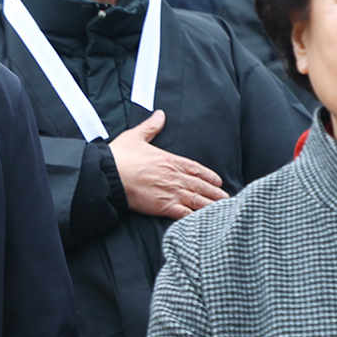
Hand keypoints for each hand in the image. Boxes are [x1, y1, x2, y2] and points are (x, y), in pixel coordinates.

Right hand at [109, 110, 227, 219]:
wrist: (109, 176)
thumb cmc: (120, 157)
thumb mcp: (136, 137)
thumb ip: (151, 127)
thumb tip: (160, 114)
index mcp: (170, 160)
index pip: (196, 169)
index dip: (208, 176)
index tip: (218, 181)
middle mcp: (174, 177)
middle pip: (200, 186)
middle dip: (214, 193)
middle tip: (226, 199)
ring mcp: (171, 192)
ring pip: (197, 201)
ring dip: (210, 206)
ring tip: (222, 211)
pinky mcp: (163, 207)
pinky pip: (184, 214)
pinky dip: (196, 218)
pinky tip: (203, 221)